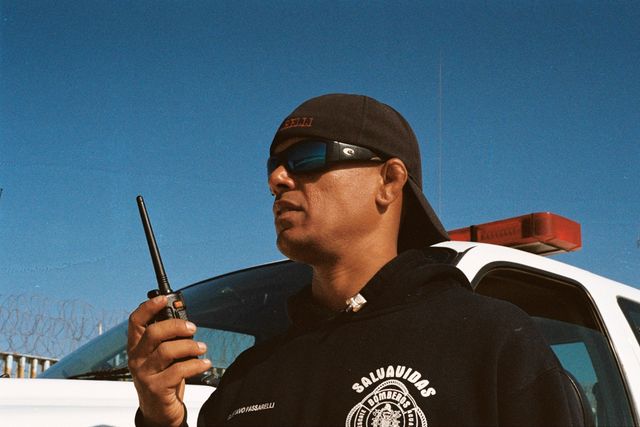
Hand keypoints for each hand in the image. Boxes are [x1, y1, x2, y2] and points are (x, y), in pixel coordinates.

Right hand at [127, 295, 210, 426]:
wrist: (159, 412)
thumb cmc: (163, 378)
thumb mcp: (163, 357)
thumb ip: (169, 339)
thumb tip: (186, 323)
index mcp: (136, 347)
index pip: (136, 321)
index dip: (148, 307)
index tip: (163, 299)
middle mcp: (136, 358)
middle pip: (153, 333)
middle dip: (176, 326)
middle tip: (192, 328)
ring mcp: (144, 374)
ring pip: (167, 351)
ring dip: (189, 346)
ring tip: (202, 348)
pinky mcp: (156, 388)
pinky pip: (178, 370)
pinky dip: (196, 364)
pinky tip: (204, 363)